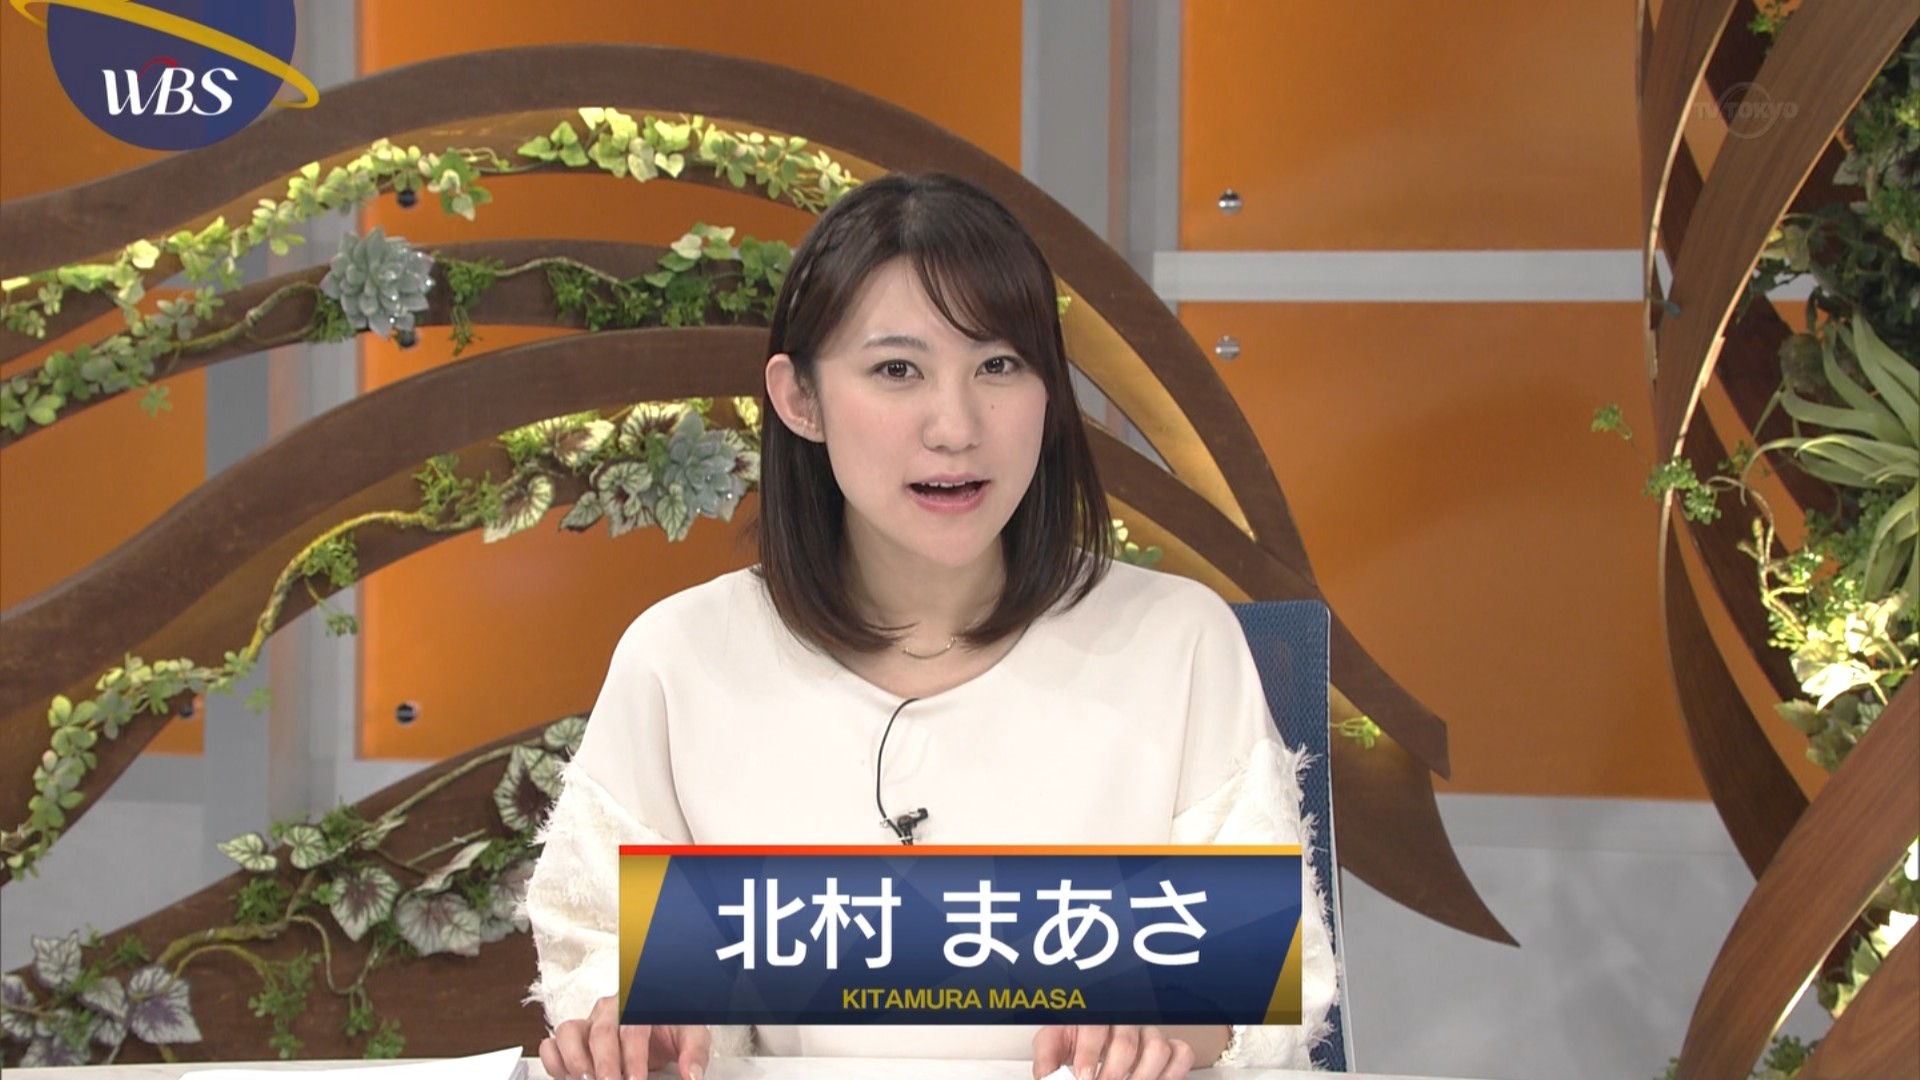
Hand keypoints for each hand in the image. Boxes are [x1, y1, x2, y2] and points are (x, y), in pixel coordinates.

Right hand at [538, 994, 709, 1079]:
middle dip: (604, 1063)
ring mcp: (587, 1023)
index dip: (632, 1058)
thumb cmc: (669, 1027)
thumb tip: (691, 1075)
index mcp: (638, 1006)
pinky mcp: (572, 1039)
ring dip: (574, 1060)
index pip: (632, 1029)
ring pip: (569, 1031)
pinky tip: (566, 1076)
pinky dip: (554, 1061)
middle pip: (600, 1032)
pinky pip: (553, 1044)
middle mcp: (609, 1011)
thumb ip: (694, 1052)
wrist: (657, 1023)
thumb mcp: (690, 1034)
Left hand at [1032, 1024, 1217, 1079]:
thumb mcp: (1053, 1046)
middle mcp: (1125, 1020)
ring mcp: (1149, 1032)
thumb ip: (1047, 1062)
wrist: (1089, 1039)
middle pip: (1127, 1043)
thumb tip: (1046, 1078)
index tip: (1083, 1077)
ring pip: (1158, 1048)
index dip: (1089, 1055)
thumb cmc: (1074, 1038)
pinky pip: (1181, 1054)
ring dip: (1142, 1076)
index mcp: (1094, 1014)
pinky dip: (1173, 1072)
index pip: (1095, 1028)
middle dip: (1113, 1073)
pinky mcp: (1167, 1045)